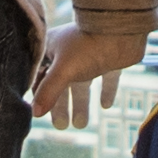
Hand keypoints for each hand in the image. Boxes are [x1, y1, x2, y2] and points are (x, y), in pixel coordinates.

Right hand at [31, 17, 151, 124]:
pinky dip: (106, 91)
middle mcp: (69, 51)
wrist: (122, 30)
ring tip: (81, 125)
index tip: (40, 113)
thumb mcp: (63, 71)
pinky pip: (106, 78)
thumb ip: (48, 92)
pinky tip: (106, 106)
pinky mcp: (109, 59)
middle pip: (62, 83)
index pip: (41, 74)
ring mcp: (90, 54)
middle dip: (62, 105)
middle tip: (61, 126)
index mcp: (53, 48)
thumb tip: (35, 113)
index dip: (40, 94)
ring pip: (83, 83)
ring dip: (82, 103)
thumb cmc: (87, 46)